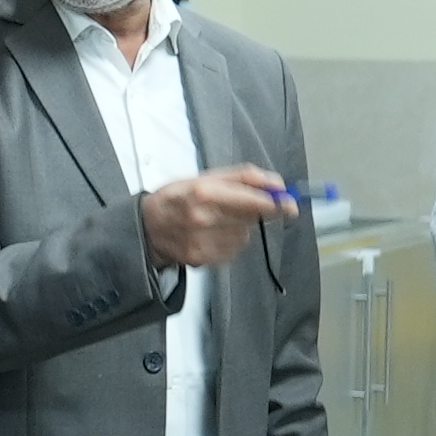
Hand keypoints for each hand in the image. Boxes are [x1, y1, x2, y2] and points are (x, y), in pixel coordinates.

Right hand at [139, 165, 290, 270]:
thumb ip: (245, 177)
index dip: (276, 203)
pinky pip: (233, 250)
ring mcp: (203, 242)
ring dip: (240, 228)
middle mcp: (204, 218)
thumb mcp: (206, 177)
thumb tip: (278, 184)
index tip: (288, 203)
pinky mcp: (203, 259)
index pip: (254, 201)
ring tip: (218, 221)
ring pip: (245, 235)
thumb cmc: (178, 197)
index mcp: (205, 192)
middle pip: (252, 218)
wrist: (147, 228)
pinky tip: (212, 235)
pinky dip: (230, 242)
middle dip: (257, 212)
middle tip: (247, 206)